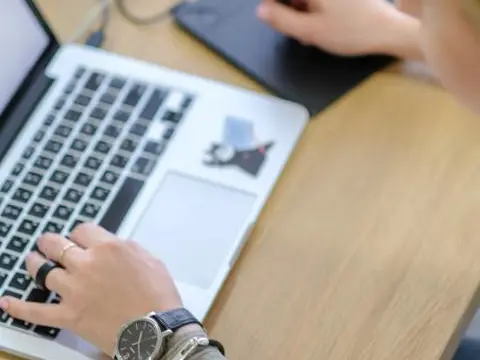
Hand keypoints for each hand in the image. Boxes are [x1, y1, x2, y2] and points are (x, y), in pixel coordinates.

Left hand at [0, 223, 181, 355]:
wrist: (156, 330)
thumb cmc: (158, 297)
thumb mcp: (151, 261)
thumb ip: (129, 248)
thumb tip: (117, 246)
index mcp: (109, 248)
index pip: (82, 230)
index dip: (79, 234)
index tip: (79, 238)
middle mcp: (87, 265)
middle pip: (56, 244)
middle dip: (50, 242)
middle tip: (48, 243)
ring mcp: (74, 290)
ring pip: (43, 271)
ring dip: (34, 264)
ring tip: (31, 261)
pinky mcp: (69, 315)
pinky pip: (36, 311)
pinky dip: (19, 307)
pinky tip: (7, 302)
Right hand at [256, 0, 422, 58]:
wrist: (387, 31)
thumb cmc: (351, 31)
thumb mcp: (309, 31)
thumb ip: (281, 19)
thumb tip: (261, 10)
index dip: (273, 5)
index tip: (274, 19)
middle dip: (289, 9)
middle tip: (297, 31)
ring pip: (305, 0)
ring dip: (301, 12)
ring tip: (311, 33)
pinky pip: (318, 2)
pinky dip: (314, 11)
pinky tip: (320, 26)